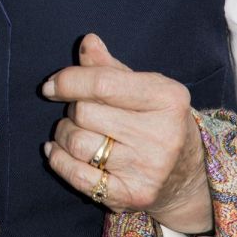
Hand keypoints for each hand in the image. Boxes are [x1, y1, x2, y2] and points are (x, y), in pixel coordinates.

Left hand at [40, 34, 212, 233]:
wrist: (186, 174)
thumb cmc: (157, 120)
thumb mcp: (143, 87)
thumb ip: (110, 67)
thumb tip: (87, 42)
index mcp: (167, 98)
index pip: (102, 83)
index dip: (68, 81)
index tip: (50, 86)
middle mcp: (162, 135)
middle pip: (85, 113)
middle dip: (71, 109)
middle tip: (80, 113)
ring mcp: (148, 168)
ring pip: (77, 143)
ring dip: (63, 135)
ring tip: (73, 132)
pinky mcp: (133, 195)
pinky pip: (78, 176)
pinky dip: (58, 160)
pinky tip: (57, 151)